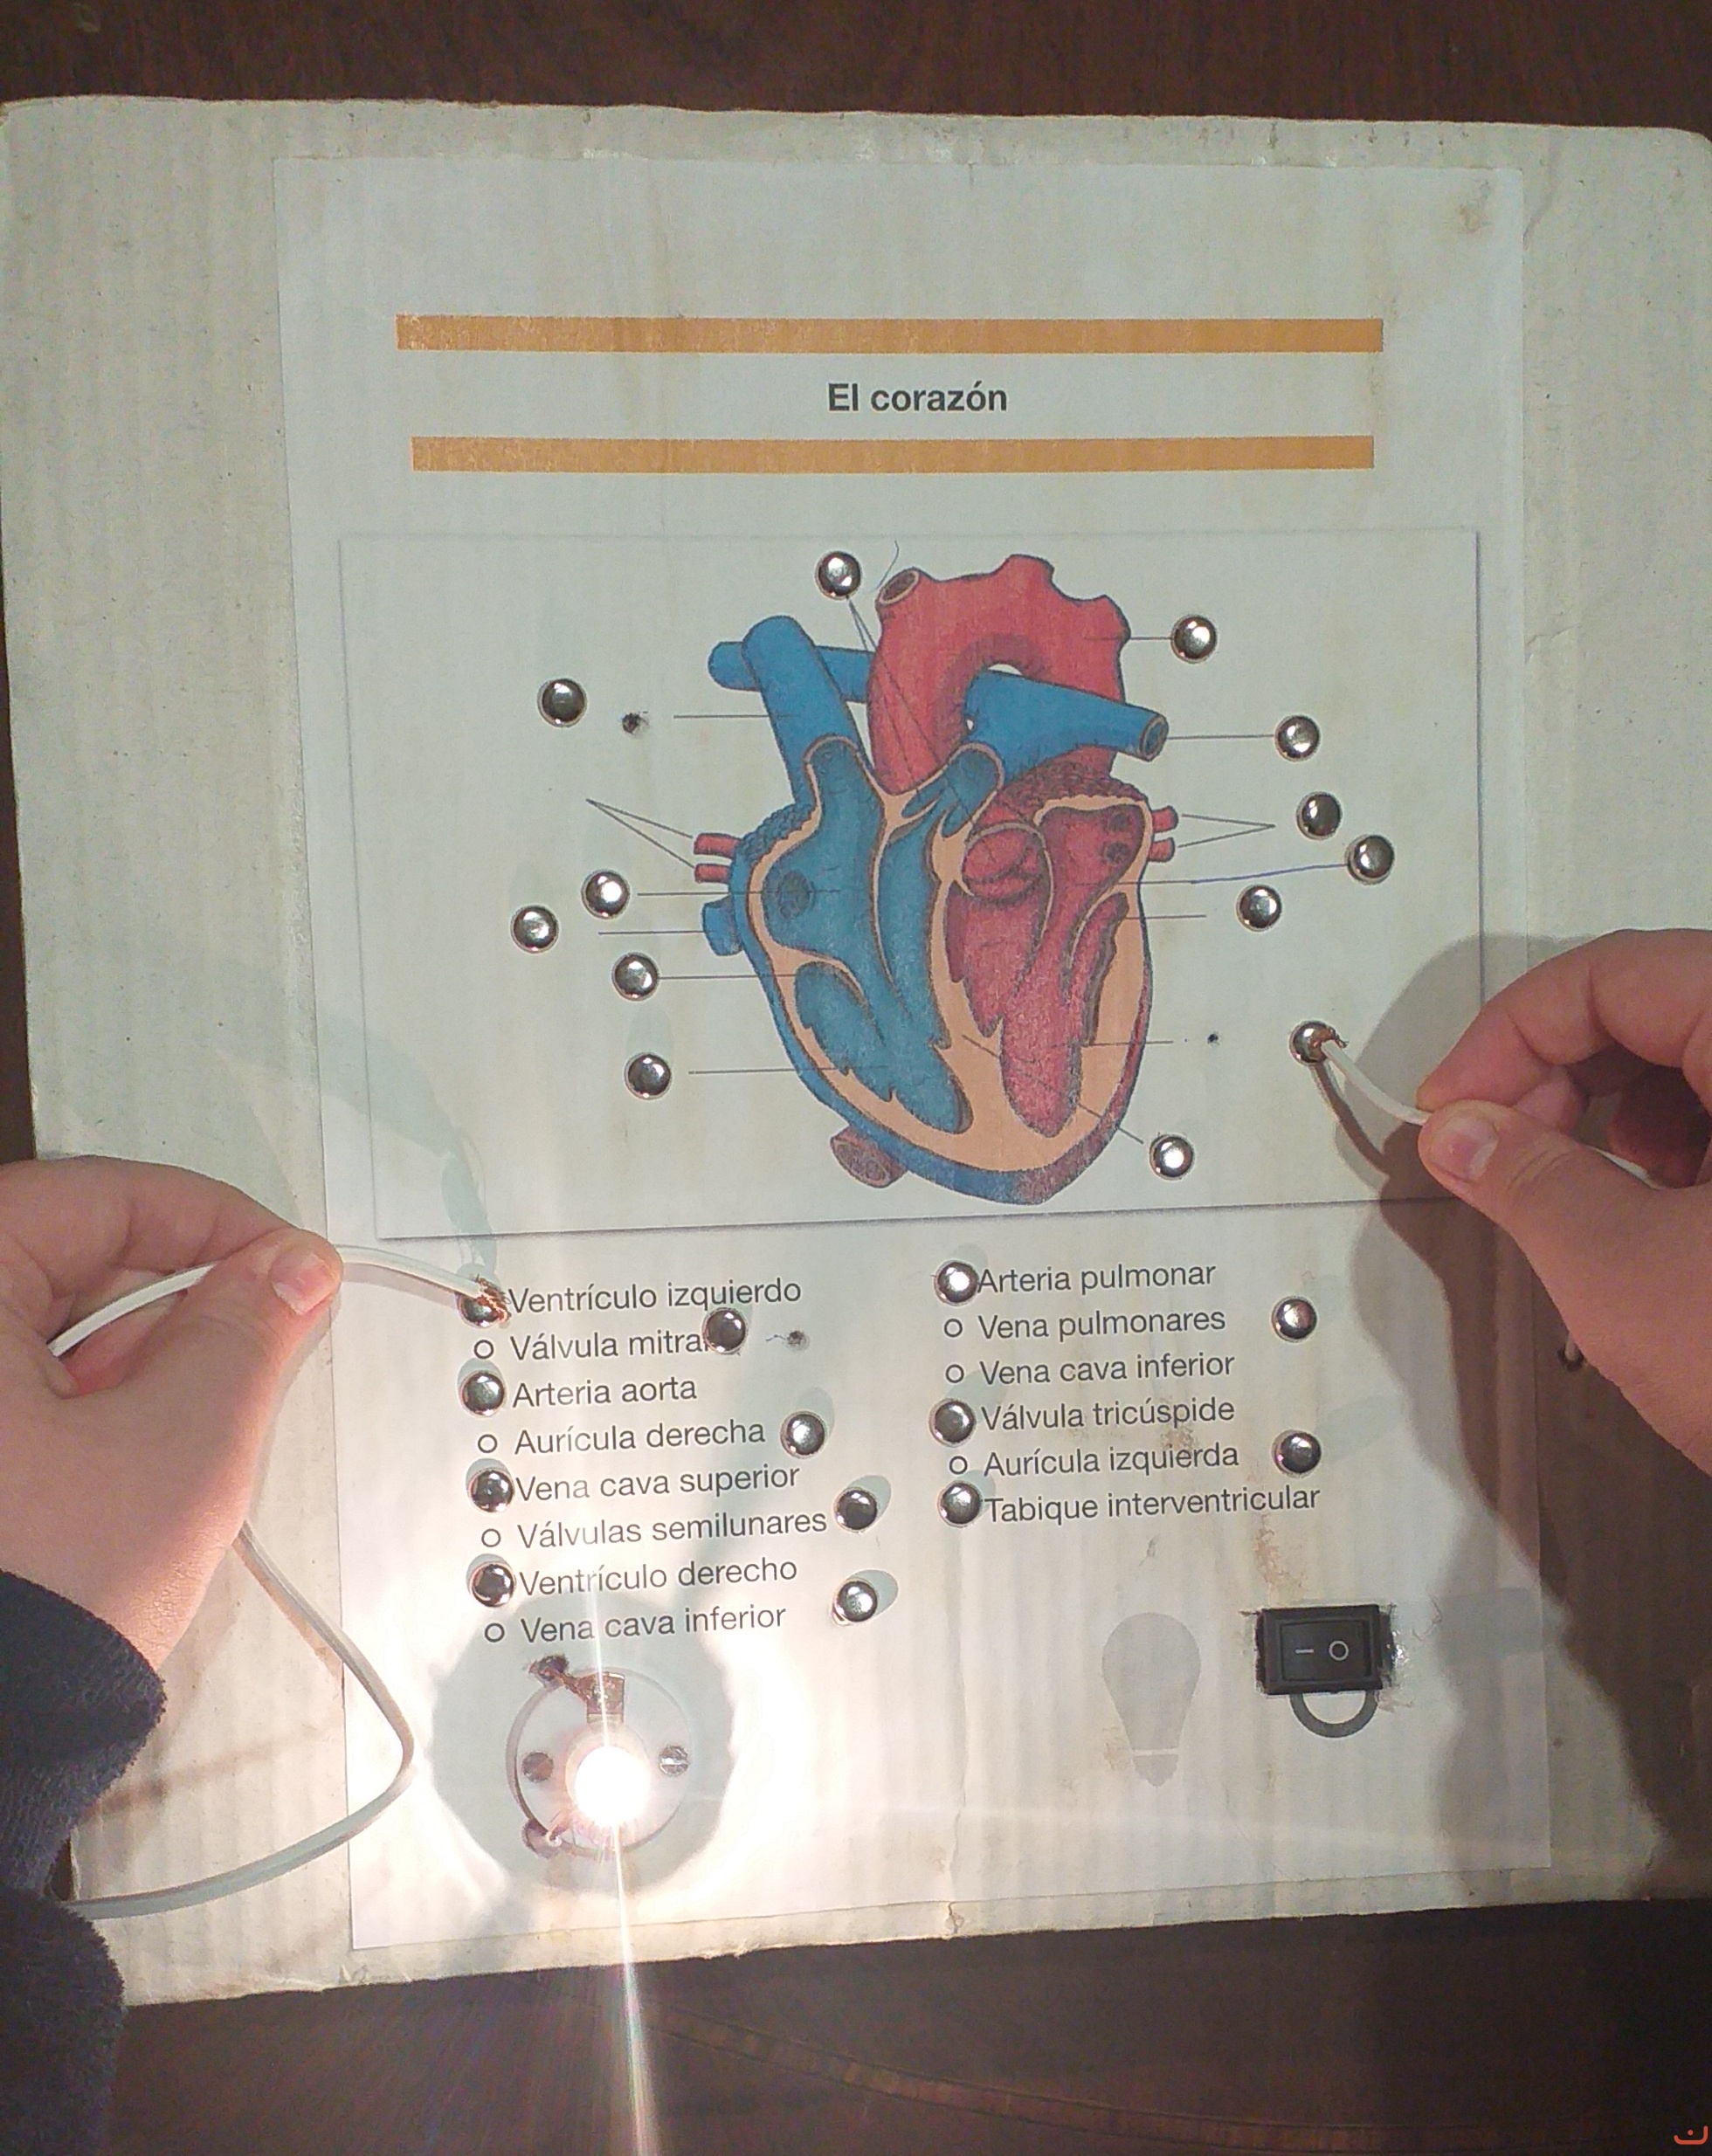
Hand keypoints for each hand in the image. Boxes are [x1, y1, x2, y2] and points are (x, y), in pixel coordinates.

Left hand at [0, 1158, 340, 1666]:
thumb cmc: (37, 1604)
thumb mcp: (180, 1448)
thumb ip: (247, 1333)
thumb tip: (291, 1265)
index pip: (100, 1198)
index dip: (214, 1222)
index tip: (288, 1263)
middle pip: (63, 1258)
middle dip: (172, 1301)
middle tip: (255, 1349)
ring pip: (36, 1326)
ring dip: (127, 1360)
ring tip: (179, 1436)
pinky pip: (10, 1389)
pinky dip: (76, 1406)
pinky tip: (121, 1466)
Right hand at [1415, 929, 1711, 1475]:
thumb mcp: (1622, 1270)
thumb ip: (1525, 1178)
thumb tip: (1463, 1131)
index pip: (1618, 974)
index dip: (1510, 1033)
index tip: (1452, 1106)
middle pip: (1671, 1001)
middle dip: (1567, 1070)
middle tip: (1501, 1146)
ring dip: (1633, 1108)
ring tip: (1591, 1191)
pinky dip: (1701, 1145)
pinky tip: (1672, 1219)